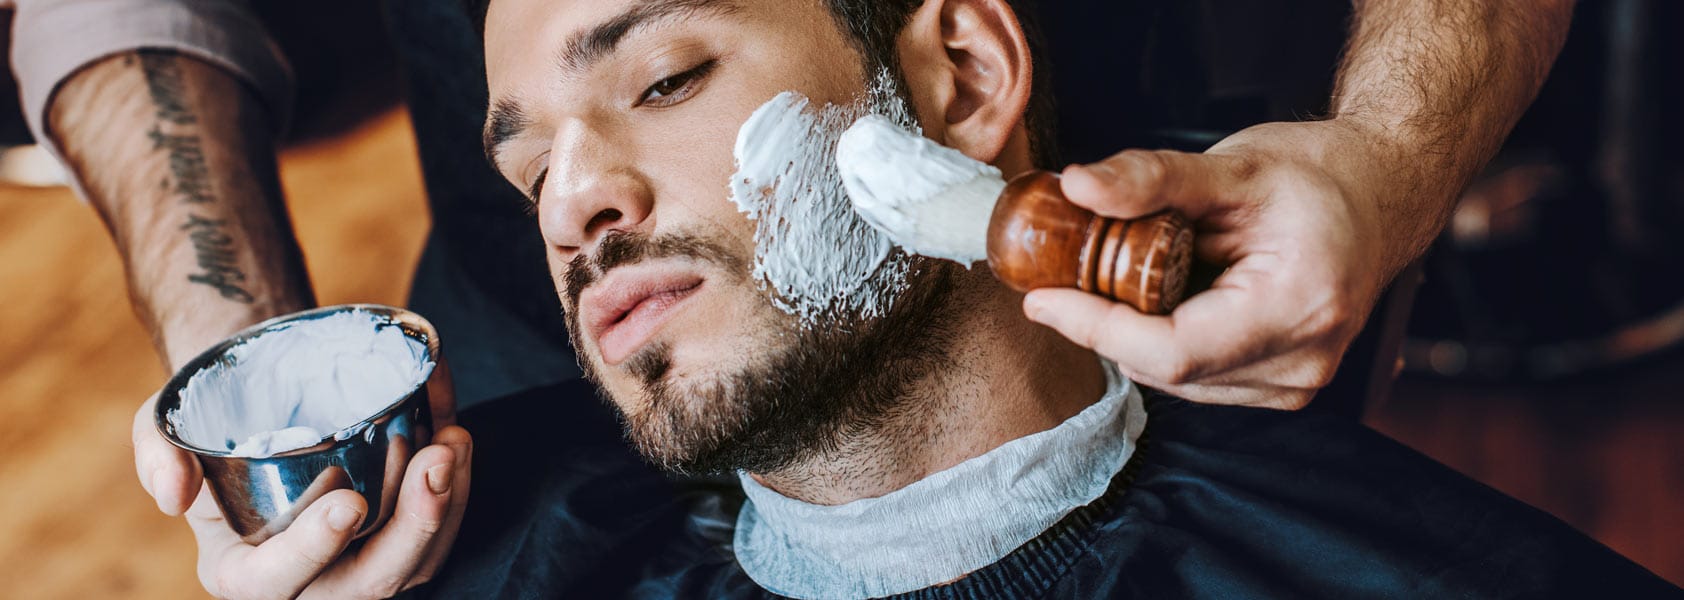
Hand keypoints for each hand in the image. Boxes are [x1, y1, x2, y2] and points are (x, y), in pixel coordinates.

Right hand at [133, 360, 467, 597]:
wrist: (261, 399)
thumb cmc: (209, 419)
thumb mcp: (161, 426)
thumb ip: (156, 453)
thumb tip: (172, 496)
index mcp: (243, 571)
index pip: (277, 581)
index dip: (313, 550)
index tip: (347, 503)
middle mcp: (308, 581)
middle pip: (371, 583)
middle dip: (413, 527)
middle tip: (435, 460)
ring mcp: (361, 562)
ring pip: (418, 562)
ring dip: (448, 505)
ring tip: (454, 441)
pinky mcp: (399, 534)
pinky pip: (439, 528)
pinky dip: (457, 483)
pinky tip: (455, 428)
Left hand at [1023, 120, 1398, 409]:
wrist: (1384, 192)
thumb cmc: (1318, 174)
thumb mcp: (1233, 165)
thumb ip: (1151, 178)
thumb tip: (1076, 187)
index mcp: (1298, 307)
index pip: (1172, 350)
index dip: (1097, 328)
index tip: (1040, 299)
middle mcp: (1304, 362)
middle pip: (1168, 369)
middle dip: (1108, 325)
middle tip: (1069, 271)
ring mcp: (1297, 384)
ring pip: (1177, 380)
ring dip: (1136, 334)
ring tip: (1133, 273)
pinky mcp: (1285, 387)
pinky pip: (1198, 377)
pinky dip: (1166, 341)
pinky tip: (1171, 295)